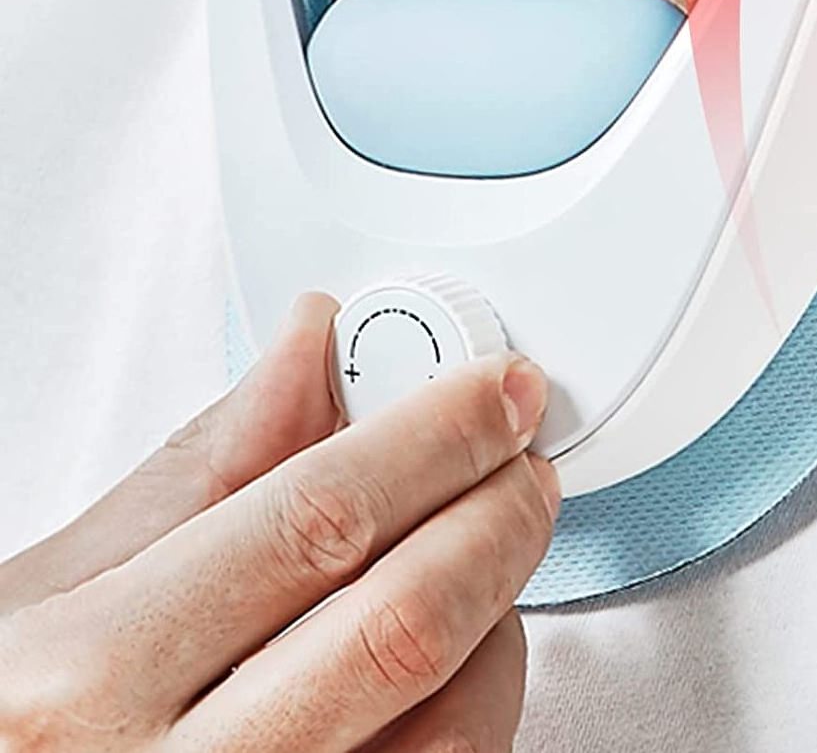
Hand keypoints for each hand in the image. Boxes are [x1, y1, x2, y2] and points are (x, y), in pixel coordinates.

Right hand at [0, 293, 558, 750]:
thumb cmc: (15, 718)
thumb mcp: (52, 590)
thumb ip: (201, 467)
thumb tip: (314, 345)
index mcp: (89, 677)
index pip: (315, 522)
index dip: (434, 438)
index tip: (495, 390)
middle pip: (403, 630)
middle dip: (495, 519)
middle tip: (522, 462)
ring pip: (451, 730)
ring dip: (496, 621)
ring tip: (479, 564)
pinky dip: (475, 705)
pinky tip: (453, 658)